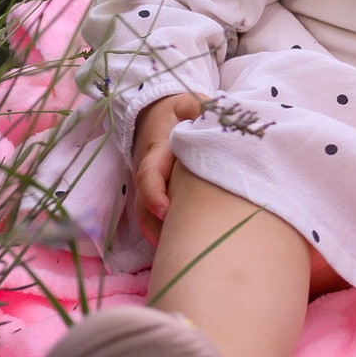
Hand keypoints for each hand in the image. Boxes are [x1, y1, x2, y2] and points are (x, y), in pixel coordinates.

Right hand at [132, 92, 205, 243]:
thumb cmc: (178, 111)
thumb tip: (210, 112)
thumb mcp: (188, 102)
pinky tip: (187, 248)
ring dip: (163, 235)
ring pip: (148, 217)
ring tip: (187, 254)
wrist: (156, 114)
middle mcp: (149, 173)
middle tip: (183, 246)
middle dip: (159, 228)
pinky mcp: (156, 194)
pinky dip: (167, 233)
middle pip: (145, 207)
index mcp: (156, 151)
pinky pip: (156, 217)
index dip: (154, 194)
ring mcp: (151, 186)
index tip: (166, 210)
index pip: (149, 176)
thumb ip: (198, 106)